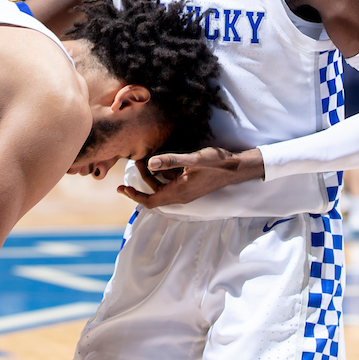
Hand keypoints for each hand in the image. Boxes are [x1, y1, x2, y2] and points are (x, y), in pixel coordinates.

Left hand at [117, 147, 263, 206]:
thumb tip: (150, 163)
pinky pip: (172, 182)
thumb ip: (171, 161)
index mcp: (179, 192)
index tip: (121, 188)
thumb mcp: (193, 160)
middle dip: (142, 179)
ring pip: (162, 186)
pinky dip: (163, 173)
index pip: (150, 201)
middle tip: (136, 161)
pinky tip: (163, 160)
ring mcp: (186, 190)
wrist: (237, 168)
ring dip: (152, 175)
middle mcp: (181, 195)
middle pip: (154, 192)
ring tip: (146, 158)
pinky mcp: (191, 185)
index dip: (134, 196)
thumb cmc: (217, 163)